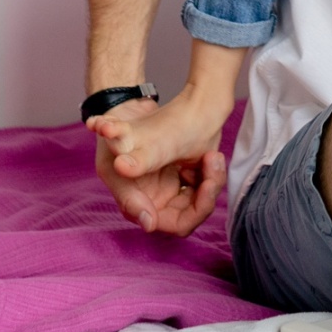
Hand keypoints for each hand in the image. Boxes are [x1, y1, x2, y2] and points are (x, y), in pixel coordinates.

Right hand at [91, 99, 226, 236]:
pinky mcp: (180, 173)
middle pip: (194, 211)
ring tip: (214, 156)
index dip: (194, 213)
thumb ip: (132, 198)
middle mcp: (155, 201)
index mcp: (138, 206)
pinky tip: (210, 155)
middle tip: (214, 161)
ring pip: (202, 197)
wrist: (125, 107)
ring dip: (212, 178)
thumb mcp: (121, 168)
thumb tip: (148, 224)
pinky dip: (210, 170)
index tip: (207, 186)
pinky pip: (204, 181)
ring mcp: (169, 187)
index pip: (176, 224)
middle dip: (208, 190)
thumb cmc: (116, 136)